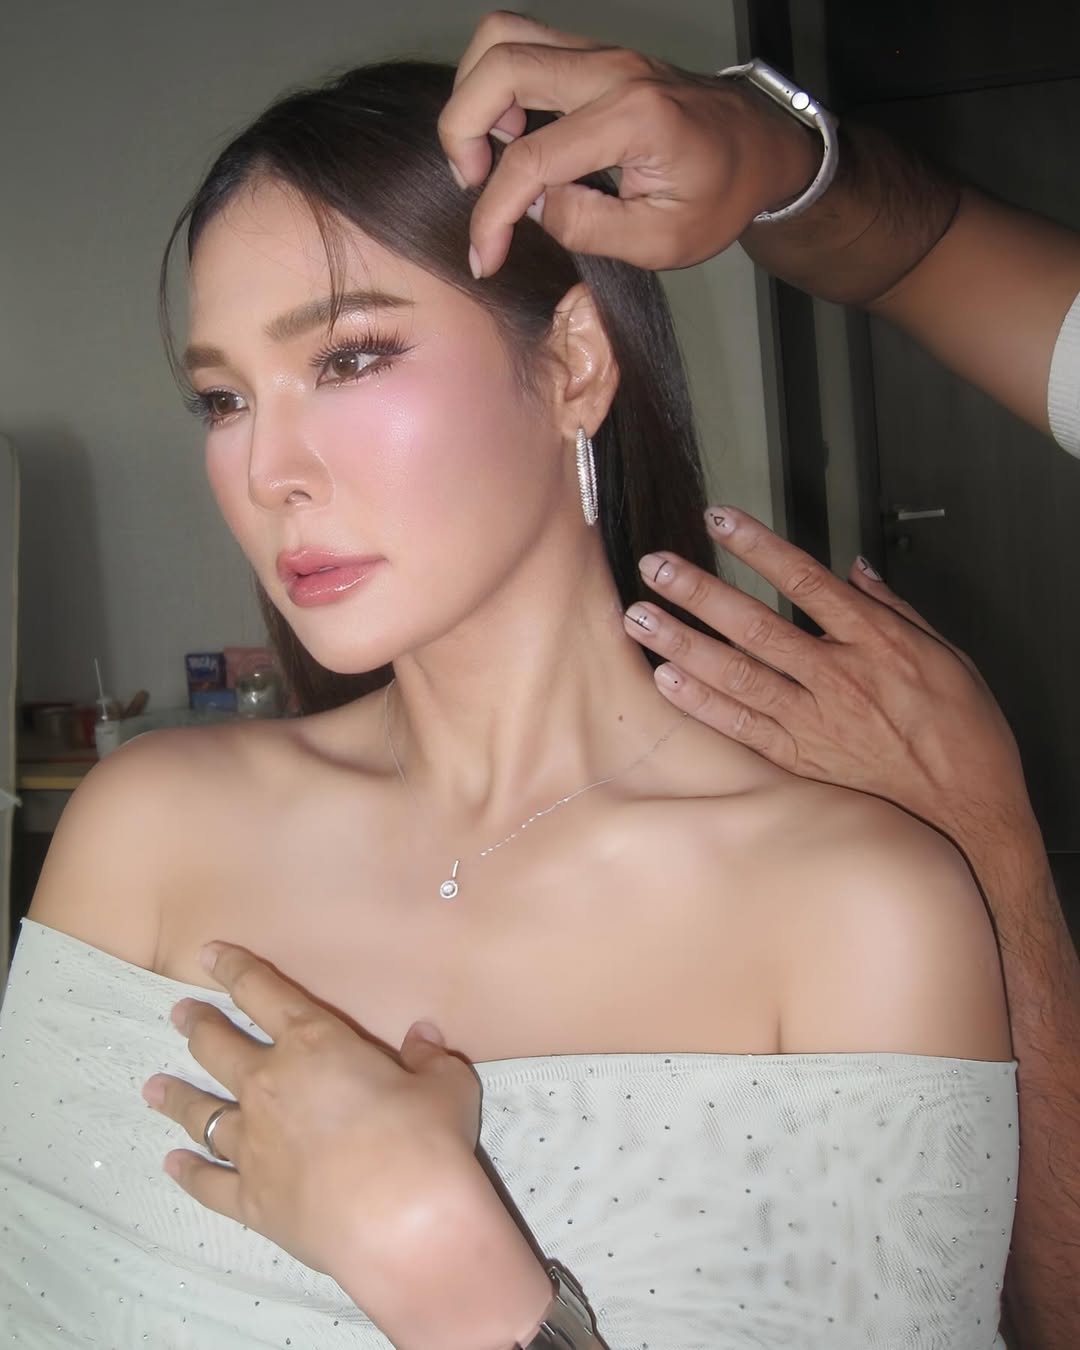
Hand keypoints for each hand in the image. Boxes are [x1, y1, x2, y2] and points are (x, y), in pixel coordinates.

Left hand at [142, 943, 550, 1349]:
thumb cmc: (425, 1139)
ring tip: (153, 1086)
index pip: (265, 992)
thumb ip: (429, 1058)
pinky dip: (188, 1172)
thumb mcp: (444, 1084)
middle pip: (219, 1047)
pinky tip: (171, 1164)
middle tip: (179, 1013)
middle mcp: (269, 1085)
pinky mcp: (249, 1199)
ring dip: (176, 1096)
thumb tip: (425, 1038)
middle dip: (198, 1025)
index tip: (209, 954)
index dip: (235, 969)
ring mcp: (252, 1143)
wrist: (401, 1221)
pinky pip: (208, 1181)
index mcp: (314, 1042)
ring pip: (200, 1112)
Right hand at [440, 11, 818, 276]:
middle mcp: (613, 70)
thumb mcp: (662, 241)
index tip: (485, 256)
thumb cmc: (719, 197)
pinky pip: (523, 44)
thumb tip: (532, 207)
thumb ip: (589, 226)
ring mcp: (601, 52)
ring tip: (490, 155)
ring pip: (502, 37)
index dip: (493, 214)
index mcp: (635, 119)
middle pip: (501, 63)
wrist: (759, 147)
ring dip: (475, 96)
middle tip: (473, 183)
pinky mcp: (593, 53)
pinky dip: (497, 86)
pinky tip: (514, 134)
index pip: (533, 158)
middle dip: (463, 128)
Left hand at [624, 505, 1033, 853]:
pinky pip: (741, 727)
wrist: (970, 808)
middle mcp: (838, 676)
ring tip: (639, 617)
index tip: (718, 519)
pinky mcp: (802, 759)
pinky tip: (667, 679)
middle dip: (700, 592)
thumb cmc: (963, 730)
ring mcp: (815, 720)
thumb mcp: (947, 653)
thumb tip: (855, 570)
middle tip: (655, 566)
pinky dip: (702, 703)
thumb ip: (893, 608)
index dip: (757, 546)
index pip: (804, 579)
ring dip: (683, 642)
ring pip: (737, 674)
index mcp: (876, 640)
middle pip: (755, 624)